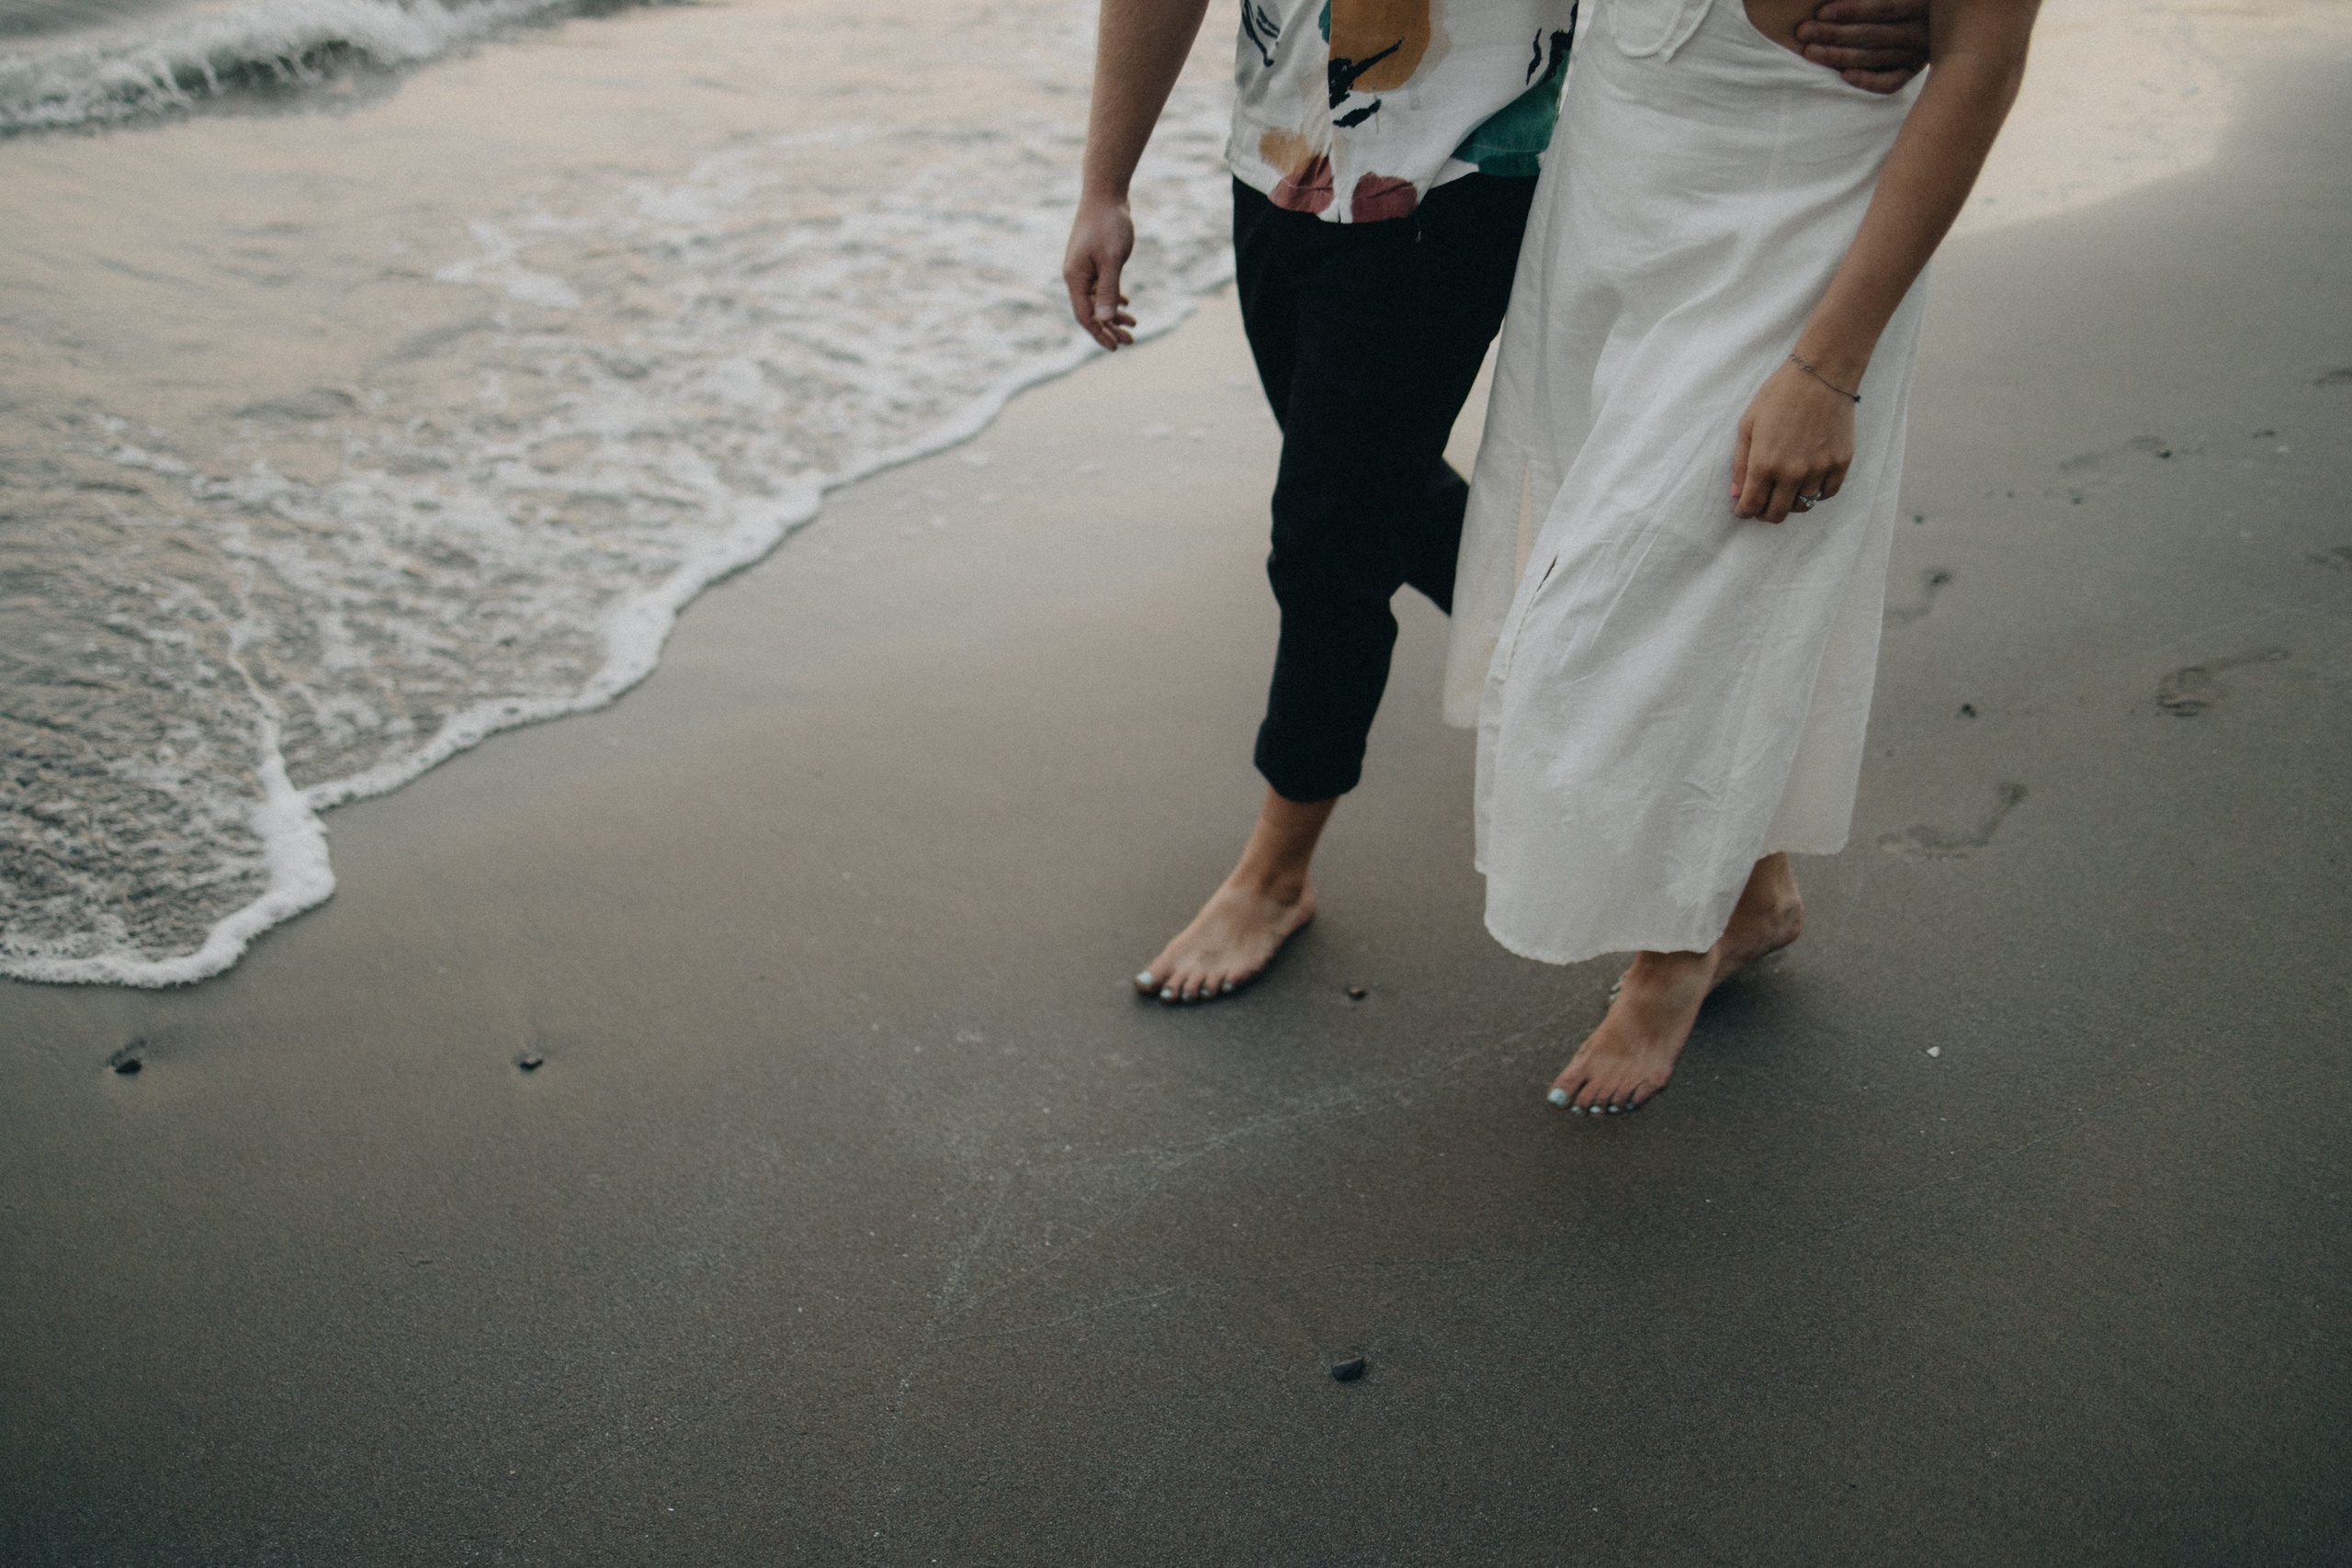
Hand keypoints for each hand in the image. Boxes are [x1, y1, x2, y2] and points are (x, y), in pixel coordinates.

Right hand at [1063, 195, 1137, 350]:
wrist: (1105, 193)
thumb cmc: (1109, 224)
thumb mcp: (1112, 259)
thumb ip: (1108, 289)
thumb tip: (1105, 318)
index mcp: (1075, 277)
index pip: (1084, 315)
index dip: (1099, 333)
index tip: (1115, 348)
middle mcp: (1076, 275)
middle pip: (1091, 311)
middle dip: (1109, 328)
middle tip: (1130, 341)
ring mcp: (1083, 267)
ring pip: (1097, 299)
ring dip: (1113, 314)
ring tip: (1133, 325)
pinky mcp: (1093, 259)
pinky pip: (1101, 285)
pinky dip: (1113, 296)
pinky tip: (1126, 303)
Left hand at [1732, 361, 1854, 522]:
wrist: (1820, 375)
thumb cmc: (1779, 396)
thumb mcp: (1748, 426)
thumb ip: (1740, 464)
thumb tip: (1737, 494)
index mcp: (1764, 464)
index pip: (1751, 506)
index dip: (1744, 511)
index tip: (1743, 508)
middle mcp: (1792, 473)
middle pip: (1776, 514)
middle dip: (1764, 513)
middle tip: (1762, 503)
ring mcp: (1819, 470)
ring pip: (1802, 506)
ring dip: (1790, 502)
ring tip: (1785, 489)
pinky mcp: (1840, 463)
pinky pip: (1826, 493)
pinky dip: (1815, 493)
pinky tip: (1808, 481)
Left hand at [1798, 0, 1930, 93]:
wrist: (1918, 17)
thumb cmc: (1893, 3)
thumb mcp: (1886, 0)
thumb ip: (1871, 2)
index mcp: (1922, 2)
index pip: (1886, 7)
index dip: (1853, 10)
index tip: (1821, 12)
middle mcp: (1924, 28)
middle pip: (1875, 34)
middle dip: (1836, 33)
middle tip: (1804, 31)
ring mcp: (1920, 51)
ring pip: (1877, 57)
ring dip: (1841, 56)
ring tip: (1811, 52)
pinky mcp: (1912, 71)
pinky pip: (1891, 82)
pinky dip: (1868, 80)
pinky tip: (1844, 76)